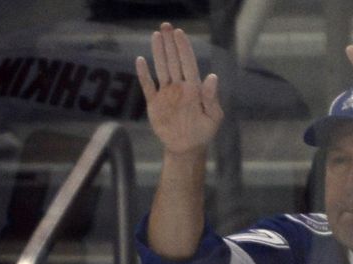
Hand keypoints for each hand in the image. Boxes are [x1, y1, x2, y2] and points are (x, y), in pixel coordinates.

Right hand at [135, 24, 222, 156]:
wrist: (186, 148)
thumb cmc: (203, 132)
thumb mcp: (213, 117)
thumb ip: (211, 98)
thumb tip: (212, 77)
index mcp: (193, 87)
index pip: (188, 62)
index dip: (183, 48)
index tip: (179, 33)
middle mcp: (179, 86)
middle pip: (173, 60)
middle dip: (170, 43)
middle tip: (165, 26)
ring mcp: (166, 94)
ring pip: (161, 69)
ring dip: (158, 52)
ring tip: (155, 35)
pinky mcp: (155, 104)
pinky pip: (148, 86)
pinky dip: (144, 75)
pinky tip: (140, 61)